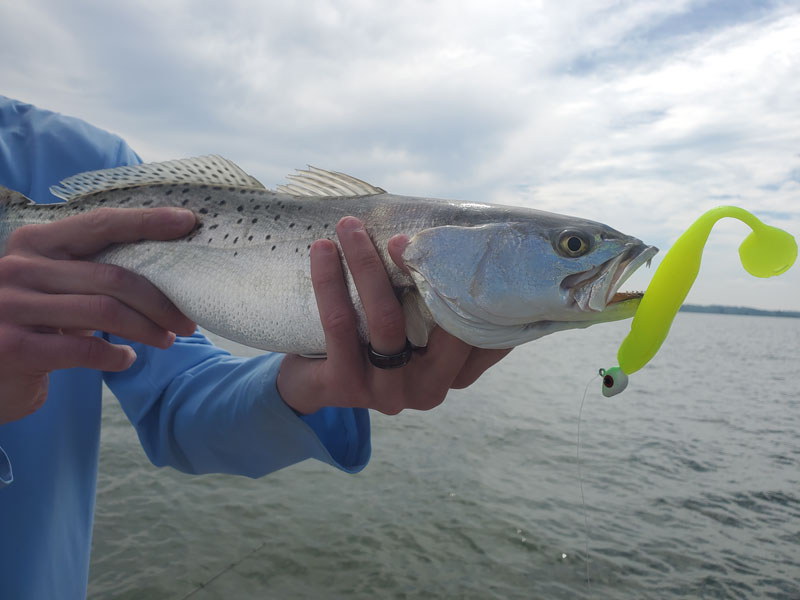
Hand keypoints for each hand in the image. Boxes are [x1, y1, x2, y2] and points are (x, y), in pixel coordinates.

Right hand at [0, 207, 197, 423]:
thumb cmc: (30, 322)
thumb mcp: (53, 287)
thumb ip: (92, 273)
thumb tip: (166, 268)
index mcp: (35, 244)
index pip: (100, 224)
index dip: (146, 222)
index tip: (187, 221)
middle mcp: (19, 268)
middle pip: (113, 277)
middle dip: (160, 301)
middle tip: (187, 321)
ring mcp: (12, 307)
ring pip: (104, 311)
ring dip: (147, 329)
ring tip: (167, 339)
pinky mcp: (14, 347)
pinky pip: (85, 349)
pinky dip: (115, 356)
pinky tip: (126, 359)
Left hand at [277, 217, 511, 414]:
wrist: (310, 386)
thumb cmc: (372, 342)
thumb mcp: (413, 327)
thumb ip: (436, 299)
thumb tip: (457, 239)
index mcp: (453, 373)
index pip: (482, 332)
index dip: (476, 287)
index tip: (465, 244)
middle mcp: (428, 388)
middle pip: (438, 320)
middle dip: (419, 266)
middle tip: (399, 232)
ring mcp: (388, 392)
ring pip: (386, 318)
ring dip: (366, 263)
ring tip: (350, 227)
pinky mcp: (345, 387)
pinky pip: (340, 325)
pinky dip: (329, 280)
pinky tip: (322, 249)